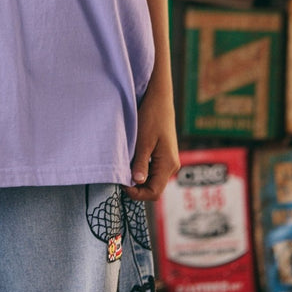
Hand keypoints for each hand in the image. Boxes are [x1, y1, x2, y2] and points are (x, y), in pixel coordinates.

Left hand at [124, 78, 179, 202]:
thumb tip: (136, 182)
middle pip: (154, 188)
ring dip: (138, 178)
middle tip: (119, 178)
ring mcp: (168, 160)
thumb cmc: (151, 116)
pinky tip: (130, 162)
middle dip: (136, 187)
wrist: (159, 98)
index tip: (121, 184)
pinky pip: (152, 169)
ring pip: (152, 179)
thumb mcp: (143, 140)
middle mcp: (172, 165)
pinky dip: (141, 170)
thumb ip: (141, 163)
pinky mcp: (163, 154)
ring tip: (123, 169)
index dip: (137, 194)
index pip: (154, 192)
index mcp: (168, 164)